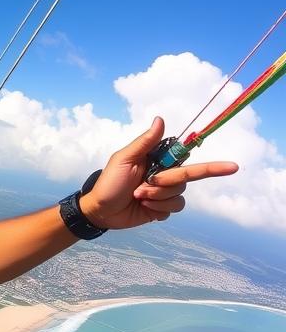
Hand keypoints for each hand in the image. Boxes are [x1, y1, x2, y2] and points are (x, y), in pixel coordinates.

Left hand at [79, 117, 238, 229]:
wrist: (100, 211)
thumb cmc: (108, 182)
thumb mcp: (124, 159)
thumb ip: (145, 142)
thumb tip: (160, 119)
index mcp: (158, 160)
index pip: (186, 158)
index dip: (209, 165)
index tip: (231, 168)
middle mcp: (165, 175)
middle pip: (185, 178)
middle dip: (164, 184)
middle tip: (142, 186)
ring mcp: (164, 193)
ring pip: (179, 196)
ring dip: (157, 198)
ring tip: (138, 197)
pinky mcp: (161, 209)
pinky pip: (172, 209)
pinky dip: (157, 209)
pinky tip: (143, 207)